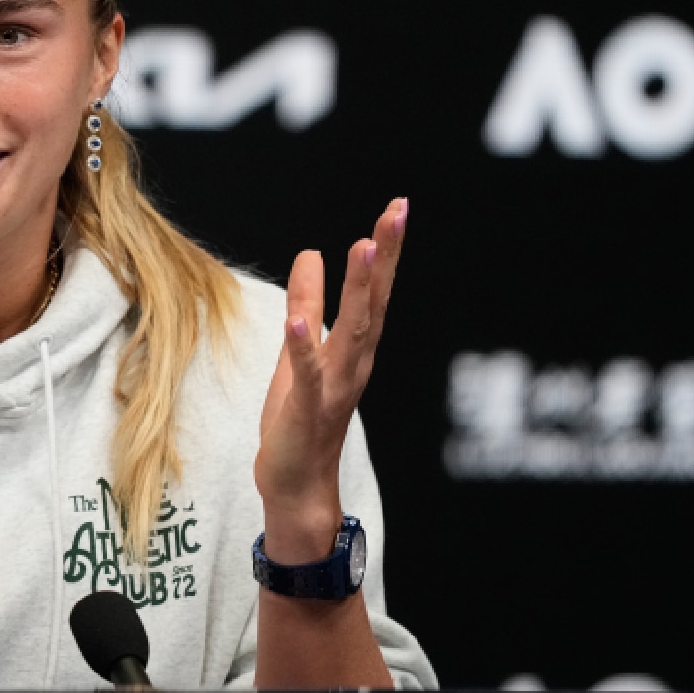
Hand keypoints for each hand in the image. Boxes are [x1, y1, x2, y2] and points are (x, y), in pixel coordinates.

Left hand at [254, 198, 406, 561]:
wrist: (296, 485)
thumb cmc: (299, 418)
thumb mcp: (298, 351)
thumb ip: (306, 304)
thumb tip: (311, 254)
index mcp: (353, 347)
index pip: (374, 291)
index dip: (385, 250)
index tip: (397, 207)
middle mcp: (354, 363)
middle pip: (374, 303)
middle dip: (384, 257)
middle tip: (396, 213)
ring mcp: (334, 387)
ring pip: (350, 332)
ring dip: (358, 291)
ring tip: (363, 247)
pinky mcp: (306, 410)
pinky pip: (307, 376)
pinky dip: (304, 349)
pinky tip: (298, 322)